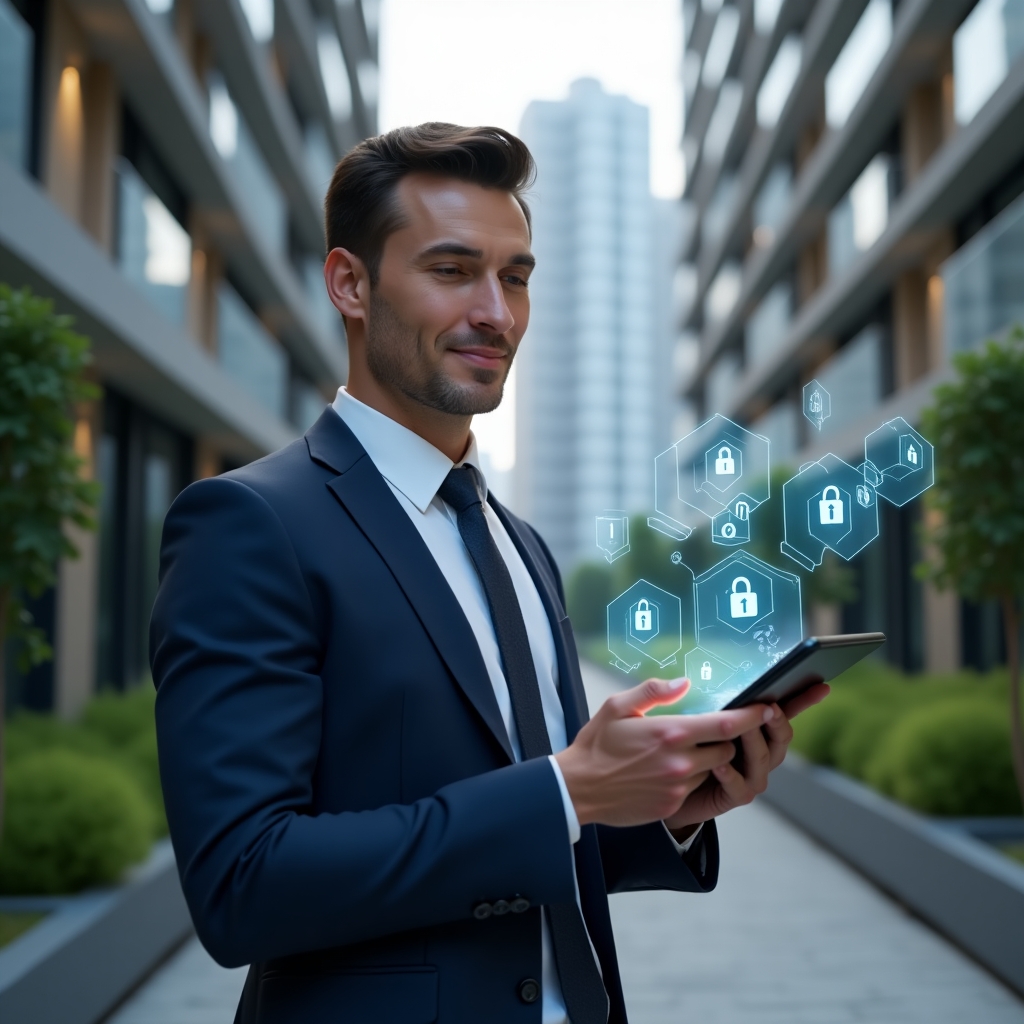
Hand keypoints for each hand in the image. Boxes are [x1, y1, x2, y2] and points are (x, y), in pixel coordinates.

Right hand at [554, 677, 773, 827]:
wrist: (578, 788)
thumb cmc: (596, 745)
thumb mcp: (617, 706)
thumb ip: (653, 691)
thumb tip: (684, 682)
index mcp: (670, 733)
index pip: (725, 725)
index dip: (751, 717)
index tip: (767, 709)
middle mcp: (680, 761)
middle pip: (726, 749)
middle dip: (724, 740)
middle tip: (705, 731)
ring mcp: (678, 786)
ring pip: (712, 769)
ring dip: (707, 760)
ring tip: (680, 752)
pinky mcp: (672, 804)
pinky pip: (694, 788)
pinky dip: (689, 778)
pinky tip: (664, 771)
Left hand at [663, 681, 830, 831]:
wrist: (674, 788)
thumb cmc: (688, 747)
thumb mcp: (696, 718)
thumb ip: (702, 701)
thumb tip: (687, 679)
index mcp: (757, 729)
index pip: (785, 710)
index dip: (803, 699)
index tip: (821, 685)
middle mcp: (761, 752)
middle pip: (781, 736)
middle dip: (777, 721)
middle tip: (770, 707)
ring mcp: (752, 775)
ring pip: (762, 757)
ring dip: (753, 741)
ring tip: (740, 729)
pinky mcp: (737, 795)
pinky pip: (739, 785)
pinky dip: (730, 774)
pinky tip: (718, 764)